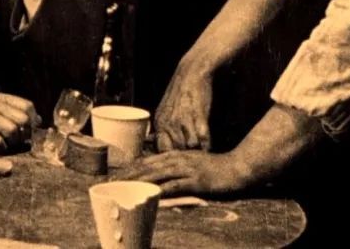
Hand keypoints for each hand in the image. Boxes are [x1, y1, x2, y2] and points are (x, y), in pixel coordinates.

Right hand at [0, 94, 39, 150]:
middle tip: (17, 141)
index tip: (27, 131)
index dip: (32, 121)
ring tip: (7, 144)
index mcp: (0, 98)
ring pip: (12, 130)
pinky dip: (1, 148)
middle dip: (24, 134)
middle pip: (22, 119)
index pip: (27, 106)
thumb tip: (39, 120)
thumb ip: (14, 112)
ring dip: (13, 142)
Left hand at [114, 149, 248, 195]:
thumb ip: (177, 169)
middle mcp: (177, 159)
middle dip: (128, 174)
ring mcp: (186, 168)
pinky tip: (151, 193)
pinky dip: (161, 189)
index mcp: (175, 155)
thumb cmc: (215, 168)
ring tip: (124, 187)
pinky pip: (175, 185)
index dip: (131, 167)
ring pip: (157, 174)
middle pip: (147, 166)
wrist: (237, 166)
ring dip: (139, 180)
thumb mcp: (192, 164)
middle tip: (111, 181)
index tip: (116, 174)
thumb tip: (162, 179)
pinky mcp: (195, 180)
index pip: (147, 160)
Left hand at [155, 63, 213, 150]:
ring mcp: (183, 120)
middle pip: (177, 151)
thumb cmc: (181, 93)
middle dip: (186, 155)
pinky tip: (207, 142)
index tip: (178, 160)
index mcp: (160, 122)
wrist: (192, 72)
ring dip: (197, 150)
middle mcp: (169, 122)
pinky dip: (207, 143)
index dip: (170, 156)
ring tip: (201, 151)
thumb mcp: (167, 110)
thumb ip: (166, 128)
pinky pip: (203, 138)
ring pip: (191, 147)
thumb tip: (165, 148)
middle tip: (193, 157)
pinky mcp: (198, 116)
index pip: (162, 149)